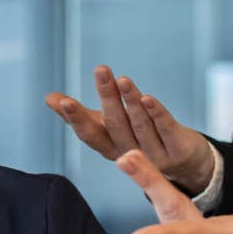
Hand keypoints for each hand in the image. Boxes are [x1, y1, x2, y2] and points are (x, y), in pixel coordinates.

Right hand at [45, 65, 216, 194]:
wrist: (184, 164)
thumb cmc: (138, 140)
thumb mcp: (108, 129)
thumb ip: (80, 115)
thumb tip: (49, 98)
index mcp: (110, 148)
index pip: (90, 134)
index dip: (76, 119)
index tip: (62, 100)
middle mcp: (130, 153)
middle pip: (116, 124)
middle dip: (107, 97)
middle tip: (101, 70)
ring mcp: (155, 155)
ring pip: (140, 125)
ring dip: (131, 101)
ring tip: (122, 78)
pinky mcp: (177, 149)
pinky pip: (166, 128)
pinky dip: (156, 113)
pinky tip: (147, 97)